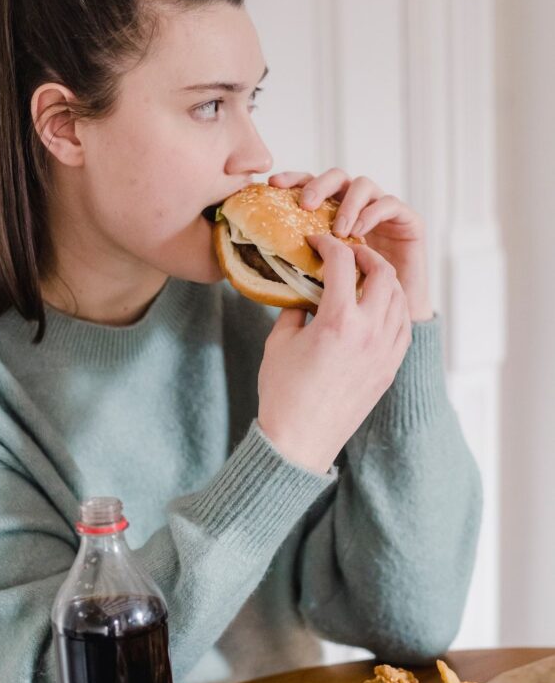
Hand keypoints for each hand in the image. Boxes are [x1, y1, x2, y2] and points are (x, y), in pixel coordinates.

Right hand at [257, 235, 411, 473]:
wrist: (301, 440)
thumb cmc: (283, 392)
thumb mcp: (280, 341)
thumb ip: (295, 309)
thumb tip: (305, 293)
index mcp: (338, 321)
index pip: (342, 263)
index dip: (329, 244)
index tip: (318, 242)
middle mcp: (369, 332)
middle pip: (383, 273)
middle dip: (365, 255)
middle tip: (349, 254)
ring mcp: (385, 350)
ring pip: (399, 298)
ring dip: (384, 280)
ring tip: (364, 278)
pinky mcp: (390, 367)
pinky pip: (402, 326)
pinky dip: (392, 308)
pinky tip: (376, 308)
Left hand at [269, 169, 433, 321]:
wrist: (389, 325)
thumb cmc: (351, 308)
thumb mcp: (316, 286)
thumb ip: (297, 271)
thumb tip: (261, 264)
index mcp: (331, 218)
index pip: (310, 187)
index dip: (293, 181)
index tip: (273, 185)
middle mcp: (356, 210)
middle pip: (336, 178)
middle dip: (319, 185)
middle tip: (306, 205)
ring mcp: (382, 213)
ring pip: (363, 185)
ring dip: (347, 203)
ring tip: (338, 230)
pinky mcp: (408, 222)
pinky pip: (390, 204)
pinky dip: (373, 212)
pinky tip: (359, 230)